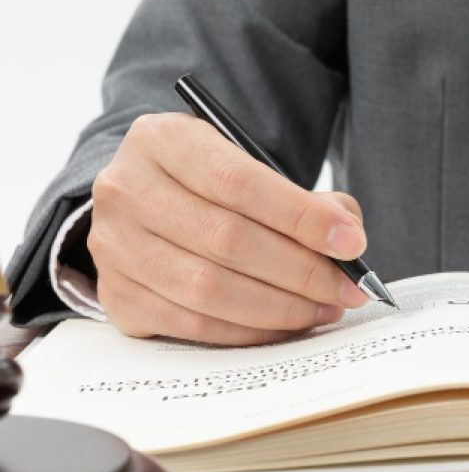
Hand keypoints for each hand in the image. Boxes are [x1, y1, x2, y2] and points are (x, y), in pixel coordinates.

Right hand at [88, 113, 368, 344]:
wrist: (144, 204)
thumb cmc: (207, 186)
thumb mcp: (247, 165)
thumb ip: (302, 198)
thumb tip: (345, 235)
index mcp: (162, 140)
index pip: (239, 182)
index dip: (301, 217)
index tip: (351, 243)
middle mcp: (127, 190)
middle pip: (227, 239)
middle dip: (301, 271)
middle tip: (347, 288)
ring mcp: (115, 247)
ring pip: (208, 289)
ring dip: (279, 307)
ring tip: (323, 307)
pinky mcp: (116, 296)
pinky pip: (193, 324)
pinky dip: (249, 331)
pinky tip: (284, 324)